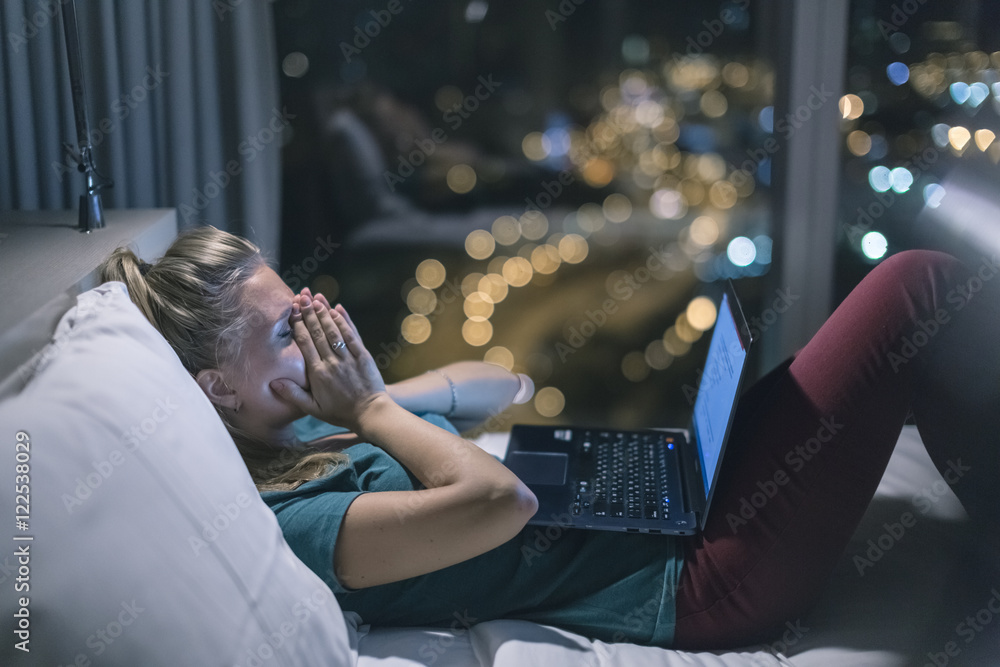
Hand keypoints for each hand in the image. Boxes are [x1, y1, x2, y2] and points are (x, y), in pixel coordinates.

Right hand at [270, 292, 387, 431]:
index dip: (297, 325)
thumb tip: (273, 382)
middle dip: (309, 313)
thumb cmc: (340, 412)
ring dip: (325, 313)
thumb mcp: (313, 409)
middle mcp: (332, 362)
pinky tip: (338, 310)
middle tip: (302, 296)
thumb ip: (293, 394)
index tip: (291, 311)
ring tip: (317, 299)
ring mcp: (348, 358)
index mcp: (317, 373)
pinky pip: (352, 335)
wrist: (370, 413)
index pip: (305, 344)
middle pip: (318, 333)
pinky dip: (345, 321)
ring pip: (334, 331)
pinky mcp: (363, 356)